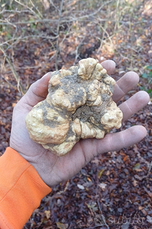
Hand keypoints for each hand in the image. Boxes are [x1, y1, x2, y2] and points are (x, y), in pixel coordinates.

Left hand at [10, 60, 149, 186]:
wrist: (27, 164)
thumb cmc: (24, 136)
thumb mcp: (25, 107)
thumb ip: (38, 89)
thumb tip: (54, 72)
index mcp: (68, 104)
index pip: (85, 86)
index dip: (96, 75)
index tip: (108, 64)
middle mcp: (81, 115)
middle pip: (103, 99)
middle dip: (119, 87)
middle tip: (133, 76)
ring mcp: (88, 131)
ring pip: (112, 118)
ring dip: (130, 107)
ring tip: (144, 96)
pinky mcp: (92, 148)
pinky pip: (111, 143)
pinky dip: (126, 138)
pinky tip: (142, 131)